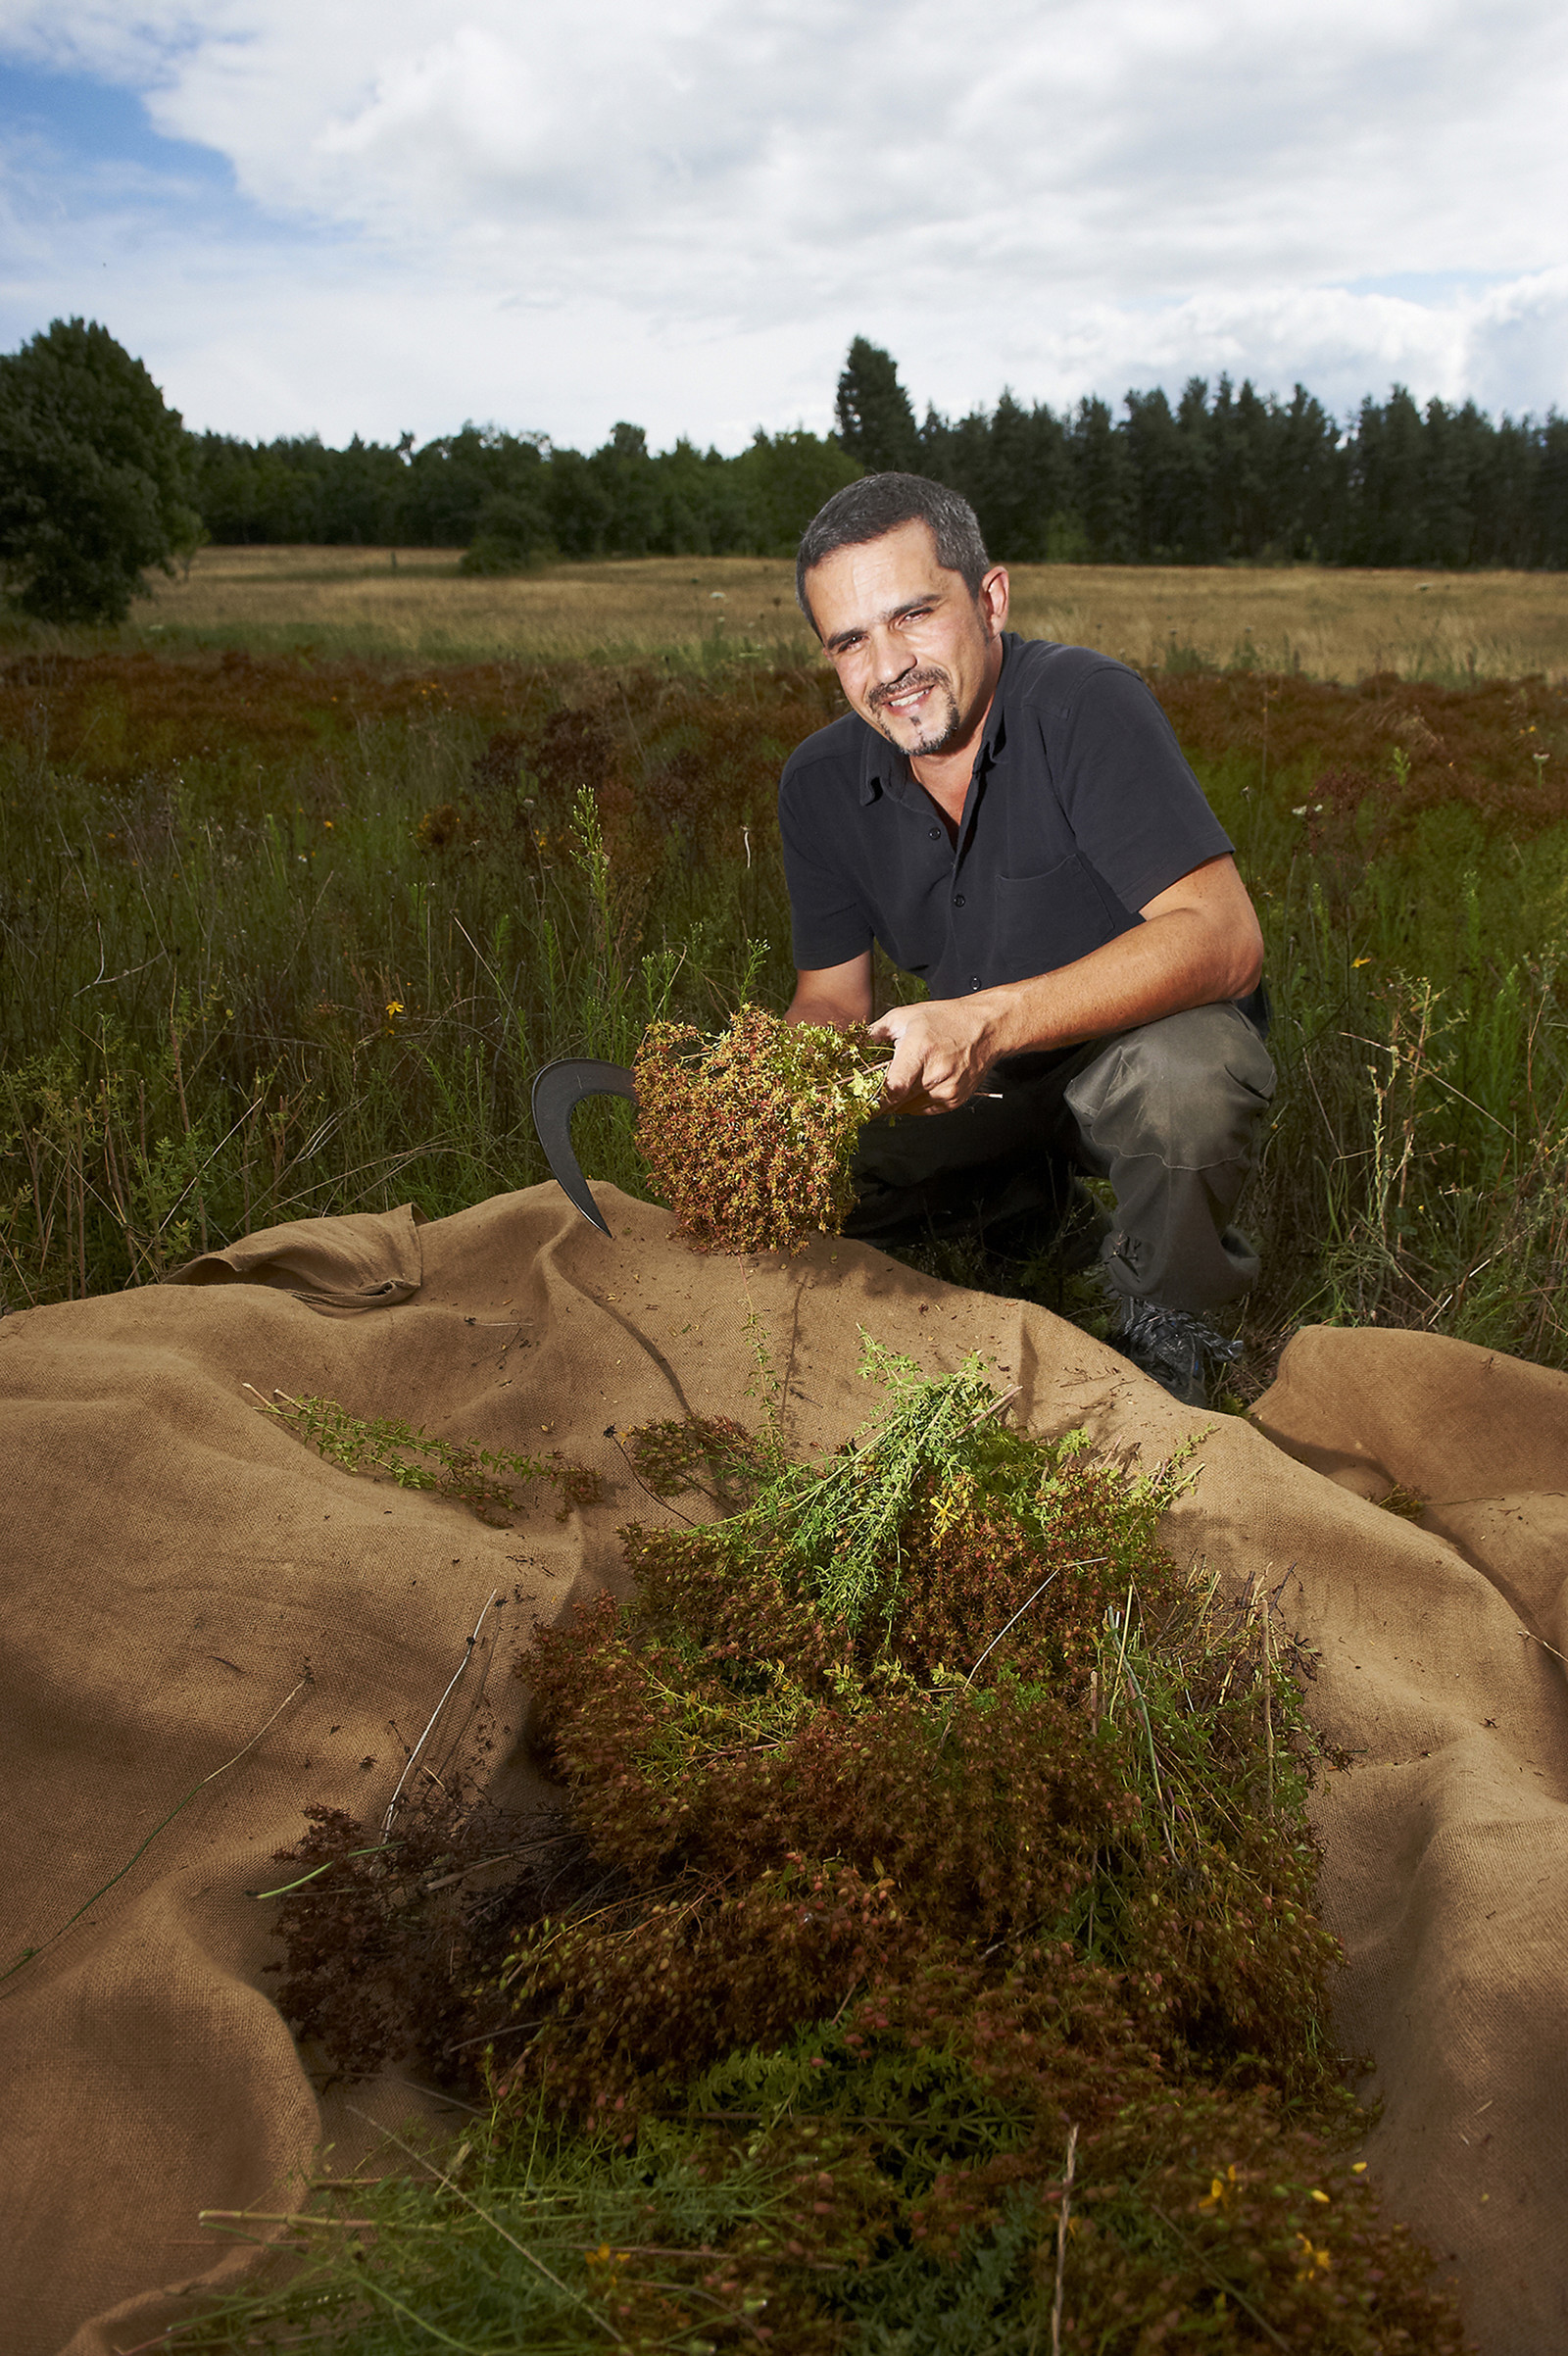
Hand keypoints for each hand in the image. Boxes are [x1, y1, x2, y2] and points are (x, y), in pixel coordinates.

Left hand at [869, 998, 996, 1111]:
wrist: (986, 1027)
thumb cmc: (945, 1019)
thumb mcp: (904, 1017)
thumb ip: (873, 1034)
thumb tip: (849, 1047)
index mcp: (920, 1050)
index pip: (892, 1088)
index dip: (872, 1100)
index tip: (857, 1104)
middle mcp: (935, 1074)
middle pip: (897, 1101)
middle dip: (879, 1098)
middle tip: (868, 1091)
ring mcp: (947, 1090)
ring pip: (908, 1108)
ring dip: (897, 1099)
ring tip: (902, 1078)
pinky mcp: (954, 1100)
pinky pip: (923, 1109)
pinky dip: (913, 1100)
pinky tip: (917, 1082)